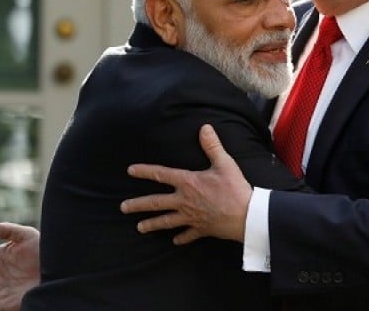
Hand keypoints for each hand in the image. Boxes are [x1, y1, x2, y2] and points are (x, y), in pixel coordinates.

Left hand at [121, 124, 252, 244]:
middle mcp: (184, 201)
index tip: (130, 171)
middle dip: (138, 205)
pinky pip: (187, 235)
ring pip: (166, 221)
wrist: (245, 216)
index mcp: (188, 183)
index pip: (161, 175)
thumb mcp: (224, 163)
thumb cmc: (234, 188)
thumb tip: (205, 128)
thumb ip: (212, 146)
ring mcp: (191, 217)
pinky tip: (175, 240)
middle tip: (123, 208)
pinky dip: (180, 237)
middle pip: (156, 203)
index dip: (145, 171)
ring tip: (139, 228)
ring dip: (152, 224)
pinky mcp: (201, 229)